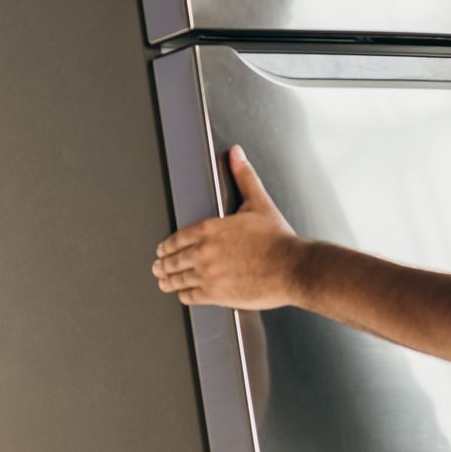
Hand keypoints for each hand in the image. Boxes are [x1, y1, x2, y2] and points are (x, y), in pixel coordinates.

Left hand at [152, 145, 308, 309]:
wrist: (293, 267)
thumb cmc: (278, 239)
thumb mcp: (259, 202)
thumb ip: (244, 176)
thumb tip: (236, 154)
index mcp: (211, 228)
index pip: (178, 237)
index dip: (167, 245)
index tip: (163, 249)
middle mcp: (204, 252)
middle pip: (173, 260)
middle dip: (163, 264)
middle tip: (158, 267)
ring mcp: (208, 275)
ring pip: (178, 279)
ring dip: (168, 280)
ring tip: (164, 282)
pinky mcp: (216, 295)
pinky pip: (191, 297)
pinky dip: (184, 295)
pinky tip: (183, 295)